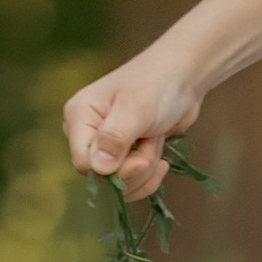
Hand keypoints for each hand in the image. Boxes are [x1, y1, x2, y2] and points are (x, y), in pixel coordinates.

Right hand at [61, 47, 202, 203]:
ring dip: (147, 169)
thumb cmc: (156, 84)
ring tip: (156, 141)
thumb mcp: (136, 109)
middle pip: (103, 178)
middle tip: (152, 142)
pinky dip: (150, 175)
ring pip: (121, 183)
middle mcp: (87, 134)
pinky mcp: (124, 155)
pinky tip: (161, 160)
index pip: (84, 164)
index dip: (114, 171)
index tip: (142, 160)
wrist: (182, 78)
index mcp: (79, 117)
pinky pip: (133, 183)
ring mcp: (106, 146)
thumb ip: (114, 138)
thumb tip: (97, 169)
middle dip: (136, 168)